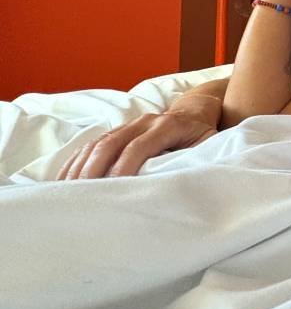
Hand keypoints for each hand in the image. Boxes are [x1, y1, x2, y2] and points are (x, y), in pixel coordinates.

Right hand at [55, 105, 219, 179]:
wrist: (195, 113)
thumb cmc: (204, 138)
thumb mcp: (209, 147)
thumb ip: (197, 161)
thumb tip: (186, 183)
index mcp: (168, 125)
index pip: (141, 146)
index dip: (126, 166)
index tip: (114, 188)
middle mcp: (144, 121)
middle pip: (112, 142)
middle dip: (95, 169)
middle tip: (83, 195)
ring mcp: (128, 125)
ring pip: (98, 143)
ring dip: (80, 167)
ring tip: (68, 193)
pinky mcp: (117, 132)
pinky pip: (91, 145)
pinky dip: (76, 162)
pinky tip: (64, 181)